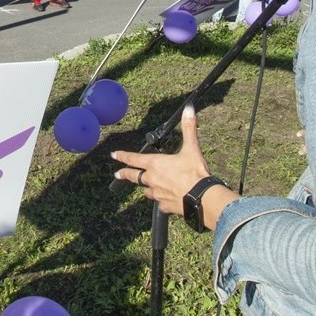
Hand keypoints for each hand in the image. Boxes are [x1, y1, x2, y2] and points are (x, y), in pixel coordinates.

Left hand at [111, 105, 239, 219]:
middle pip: (133, 177)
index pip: (134, 158)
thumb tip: (189, 109)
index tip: (114, 155)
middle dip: (125, 174)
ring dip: (146, 188)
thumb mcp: (192, 148)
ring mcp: (157, 194)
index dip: (123, 156)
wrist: (202, 197)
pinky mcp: (165, 206)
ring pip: (146, 191)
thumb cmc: (194, 172)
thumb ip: (188, 128)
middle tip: (117, 174)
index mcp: (155, 164)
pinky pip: (159, 204)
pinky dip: (161, 202)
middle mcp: (152, 179)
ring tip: (146, 188)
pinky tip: (165, 201)